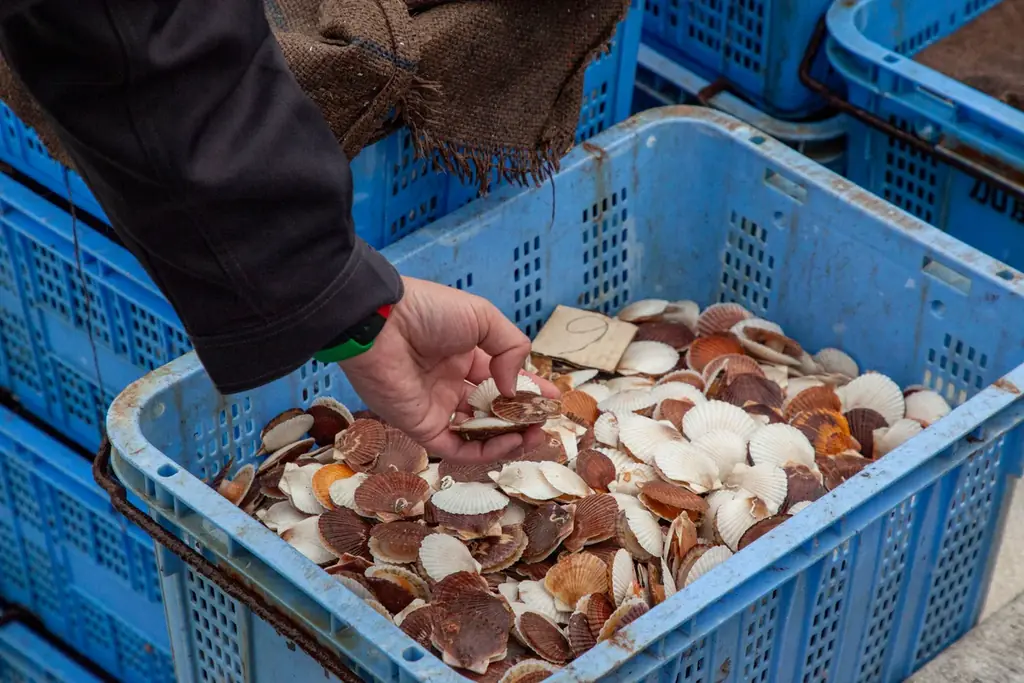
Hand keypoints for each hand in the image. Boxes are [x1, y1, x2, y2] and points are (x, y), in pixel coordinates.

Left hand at [339, 277, 558, 462]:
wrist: (380, 323)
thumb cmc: (429, 311)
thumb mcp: (482, 316)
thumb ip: (510, 348)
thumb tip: (514, 387)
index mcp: (465, 354)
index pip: (502, 377)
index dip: (528, 389)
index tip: (553, 399)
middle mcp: (452, 382)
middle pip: (493, 409)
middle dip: (523, 418)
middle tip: (545, 423)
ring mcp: (438, 406)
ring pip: (479, 432)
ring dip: (509, 438)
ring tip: (533, 436)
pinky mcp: (422, 427)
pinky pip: (458, 447)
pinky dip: (485, 451)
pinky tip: (509, 442)